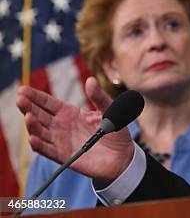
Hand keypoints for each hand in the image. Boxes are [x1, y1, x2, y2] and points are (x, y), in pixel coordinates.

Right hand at [16, 76, 134, 184]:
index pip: (48, 103)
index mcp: (70, 113)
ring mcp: (60, 141)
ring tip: (28, 116)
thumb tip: (90, 80)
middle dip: (28, 107)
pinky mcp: (64, 156)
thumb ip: (99, 97)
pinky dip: (40, 145)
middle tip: (20, 99)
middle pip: (40, 115)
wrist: (122, 155)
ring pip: (40, 132)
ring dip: (33, 125)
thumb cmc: (115, 131)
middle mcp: (61, 126)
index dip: (35, 96)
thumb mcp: (109, 110)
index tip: (23, 89)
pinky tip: (33, 138)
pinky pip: (48, 150)